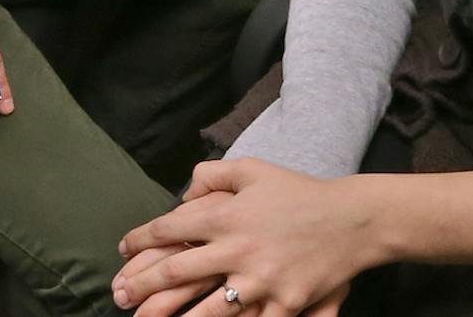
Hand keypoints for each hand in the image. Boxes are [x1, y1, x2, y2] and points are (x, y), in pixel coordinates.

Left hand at [114, 162, 379, 314]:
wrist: (353, 220)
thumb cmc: (299, 192)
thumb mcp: (252, 169)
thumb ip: (212, 175)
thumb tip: (183, 194)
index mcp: (226, 215)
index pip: (170, 228)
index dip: (140, 239)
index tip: (124, 249)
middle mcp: (237, 249)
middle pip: (176, 271)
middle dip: (142, 284)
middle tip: (120, 294)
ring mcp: (260, 281)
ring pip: (205, 309)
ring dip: (174, 316)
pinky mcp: (283, 304)